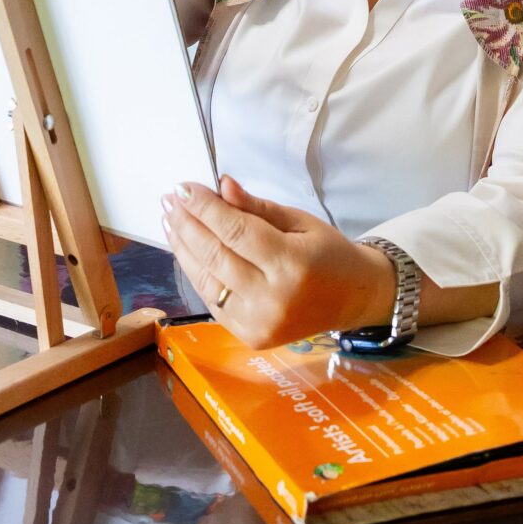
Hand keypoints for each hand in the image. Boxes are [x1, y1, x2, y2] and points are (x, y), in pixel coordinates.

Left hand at [161, 176, 394, 348]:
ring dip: (183, 248)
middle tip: (169, 200)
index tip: (183, 187)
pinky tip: (186, 250)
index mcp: (291, 264)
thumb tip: (221, 187)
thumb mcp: (300, 221)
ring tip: (170, 221)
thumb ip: (257, 208)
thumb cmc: (328, 253)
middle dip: (187, 224)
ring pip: (206, 280)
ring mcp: (258, 323)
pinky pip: (212, 300)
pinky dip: (196, 273)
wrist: (352, 299)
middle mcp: (272, 298)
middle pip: (215, 255)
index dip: (205, 207)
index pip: (235, 231)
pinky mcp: (249, 336)